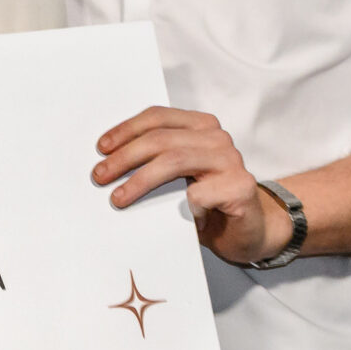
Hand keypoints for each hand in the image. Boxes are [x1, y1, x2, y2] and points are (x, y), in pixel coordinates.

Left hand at [93, 105, 283, 264]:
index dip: (126, 130)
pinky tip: (177, 218)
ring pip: (174, 161)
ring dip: (140, 180)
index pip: (158, 117)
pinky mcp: (240, 187)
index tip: (101, 148)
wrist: (250, 232)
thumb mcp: (178, 177)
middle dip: (125, 157)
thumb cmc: (207, 203)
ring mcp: (231, 161)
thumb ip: (156, 162)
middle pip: (161, 139)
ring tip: (118, 197)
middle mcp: (217, 138)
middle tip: (100, 175)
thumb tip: (109, 164)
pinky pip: (199, 193)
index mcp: (200, 126)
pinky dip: (182, 206)